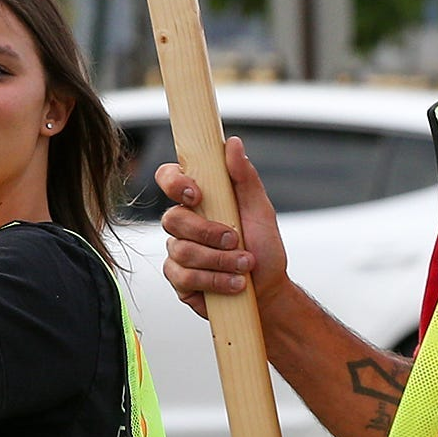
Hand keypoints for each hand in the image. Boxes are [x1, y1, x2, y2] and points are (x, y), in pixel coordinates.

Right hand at [157, 136, 288, 317]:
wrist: (269, 293)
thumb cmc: (264, 249)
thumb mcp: (260, 210)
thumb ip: (245, 177)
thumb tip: (233, 143)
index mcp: (198, 200)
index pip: (168, 178)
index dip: (174, 183)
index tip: (197, 195)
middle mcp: (183, 224)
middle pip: (172, 219)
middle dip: (208, 233)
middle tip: (236, 240)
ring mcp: (177, 252)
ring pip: (181, 250)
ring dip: (219, 261)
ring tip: (244, 267)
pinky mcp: (178, 279)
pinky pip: (183, 277)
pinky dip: (214, 281)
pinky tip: (234, 284)